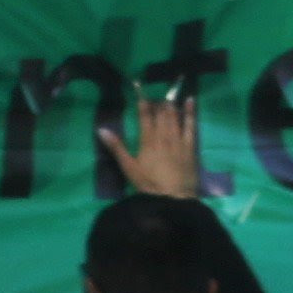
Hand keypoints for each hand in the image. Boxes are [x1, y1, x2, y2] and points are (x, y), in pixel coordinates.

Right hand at [102, 87, 204, 201]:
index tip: (141, 95)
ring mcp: (178, 140)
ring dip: (171, 105)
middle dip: (158, 103)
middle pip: (161, 115)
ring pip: (175, 117)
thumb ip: (116, 147)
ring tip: (169, 96)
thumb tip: (101, 129)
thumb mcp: (129, 167)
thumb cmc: (149, 184)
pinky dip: (190, 112)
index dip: (143, 105)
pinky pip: (191, 125)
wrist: (175, 198)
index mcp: (147, 141)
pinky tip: (191, 101)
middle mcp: (163, 136)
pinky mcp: (190, 146)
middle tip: (156, 95)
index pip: (145, 118)